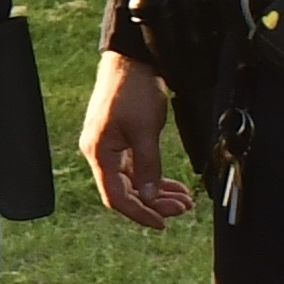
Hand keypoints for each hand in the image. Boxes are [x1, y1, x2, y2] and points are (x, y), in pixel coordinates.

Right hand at [82, 52, 192, 228]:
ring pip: (132, 181)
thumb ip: (148, 166)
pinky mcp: (119, 140)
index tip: (163, 223)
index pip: (116, 197)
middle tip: (183, 208)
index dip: (140, 213)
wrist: (132, 60)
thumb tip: (150, 197)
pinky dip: (154, 178)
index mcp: (99, 152)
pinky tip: (173, 185)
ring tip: (184, 199)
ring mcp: (109, 147)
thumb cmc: (133, 91)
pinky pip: (135, 168)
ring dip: (157, 192)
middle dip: (154, 203)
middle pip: (125, 192)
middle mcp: (99, 153)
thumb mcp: (145, 131)